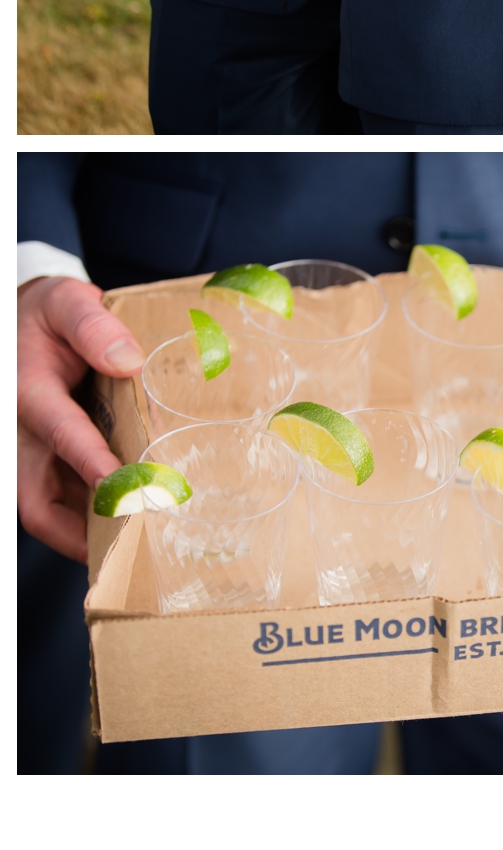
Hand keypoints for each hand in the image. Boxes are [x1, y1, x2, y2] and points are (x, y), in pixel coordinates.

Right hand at [18, 276, 143, 561]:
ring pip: (45, 507)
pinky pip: (56, 497)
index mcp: (28, 392)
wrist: (23, 322)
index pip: (60, 433)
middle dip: (78, 529)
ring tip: (134, 548)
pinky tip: (124, 522)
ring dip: (84, 531)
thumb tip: (129, 360)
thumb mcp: (65, 302)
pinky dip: (84, 515)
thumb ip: (92, 326)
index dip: (90, 461)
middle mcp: (21, 432)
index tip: (124, 485)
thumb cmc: (46, 314)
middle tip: (130, 545)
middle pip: (37, 498)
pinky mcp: (40, 459)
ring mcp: (28, 450)